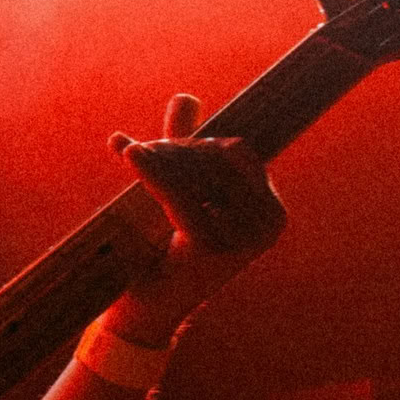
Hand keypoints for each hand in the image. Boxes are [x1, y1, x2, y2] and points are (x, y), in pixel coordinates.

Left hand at [105, 92, 286, 344]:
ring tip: (134, 158)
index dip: (197, 143)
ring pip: (195, 173)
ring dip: (160, 161)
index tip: (159, 151)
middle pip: (216, 157)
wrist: (149, 303)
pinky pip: (178, 195)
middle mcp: (268, 225)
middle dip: (174, 149)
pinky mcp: (213, 249)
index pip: (236, 150)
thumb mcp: (179, 186)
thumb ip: (185, 143)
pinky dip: (151, 174)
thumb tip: (185, 95)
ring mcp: (246, 240)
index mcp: (270, 209)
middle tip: (138, 153)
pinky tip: (129, 154)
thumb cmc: (165, 244)